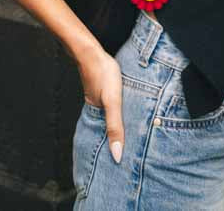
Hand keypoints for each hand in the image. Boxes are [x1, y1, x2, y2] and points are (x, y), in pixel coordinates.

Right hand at [76, 46, 124, 163]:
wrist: (92, 52)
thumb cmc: (103, 75)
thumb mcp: (112, 102)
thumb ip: (115, 126)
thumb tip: (117, 155)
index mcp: (97, 119)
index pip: (104, 145)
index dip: (111, 157)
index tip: (120, 172)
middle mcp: (96, 113)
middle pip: (106, 135)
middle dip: (115, 147)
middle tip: (128, 164)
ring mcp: (100, 102)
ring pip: (110, 122)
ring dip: (118, 132)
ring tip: (130, 144)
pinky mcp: (105, 92)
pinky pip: (113, 110)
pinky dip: (119, 117)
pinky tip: (127, 116)